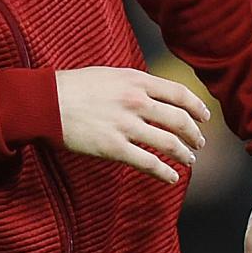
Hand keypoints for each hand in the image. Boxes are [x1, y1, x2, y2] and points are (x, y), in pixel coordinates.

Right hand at [55, 67, 210, 184]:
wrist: (46, 103)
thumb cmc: (74, 87)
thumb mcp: (110, 75)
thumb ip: (135, 84)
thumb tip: (154, 95)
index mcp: (137, 81)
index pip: (179, 94)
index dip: (197, 107)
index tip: (205, 117)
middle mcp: (136, 102)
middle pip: (179, 120)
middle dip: (195, 134)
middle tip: (199, 143)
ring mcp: (126, 126)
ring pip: (168, 143)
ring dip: (184, 154)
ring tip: (189, 160)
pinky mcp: (114, 148)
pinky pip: (148, 163)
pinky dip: (165, 172)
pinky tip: (172, 177)